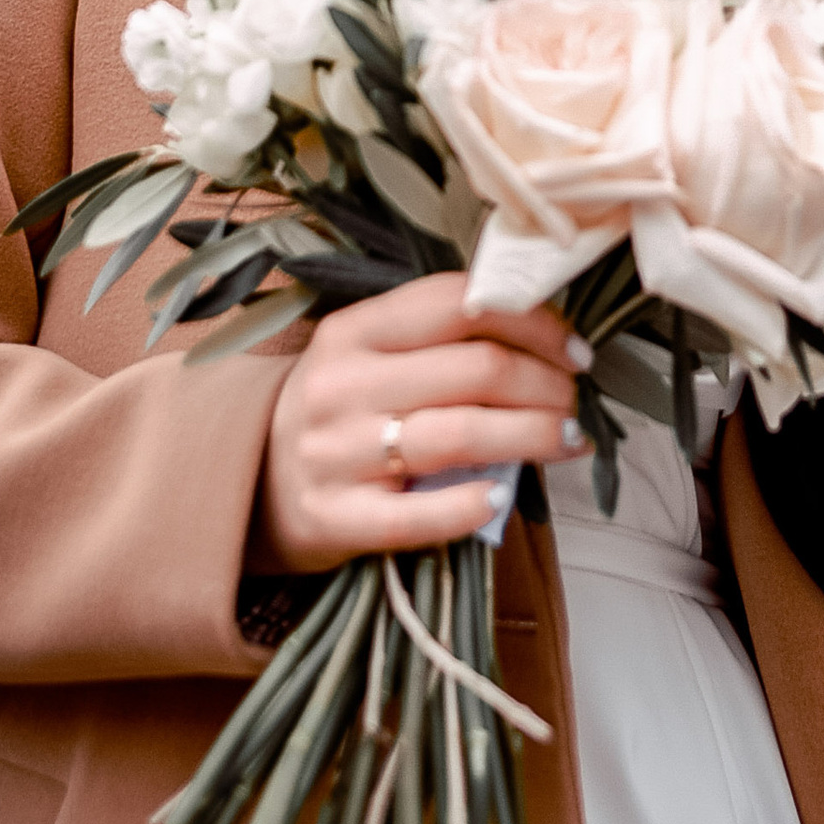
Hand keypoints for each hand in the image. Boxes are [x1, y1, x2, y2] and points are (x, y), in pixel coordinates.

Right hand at [255, 272, 582, 571]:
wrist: (248, 483)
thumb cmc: (338, 412)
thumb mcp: (368, 356)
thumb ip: (437, 341)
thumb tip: (547, 341)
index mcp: (354, 331)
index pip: (459, 304)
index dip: (533, 322)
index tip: (574, 349)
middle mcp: (343, 385)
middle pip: (476, 370)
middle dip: (547, 384)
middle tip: (575, 400)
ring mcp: (335, 454)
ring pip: (460, 434)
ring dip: (532, 435)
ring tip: (567, 439)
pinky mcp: (334, 519)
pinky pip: (414, 516)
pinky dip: (468, 506)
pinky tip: (501, 497)